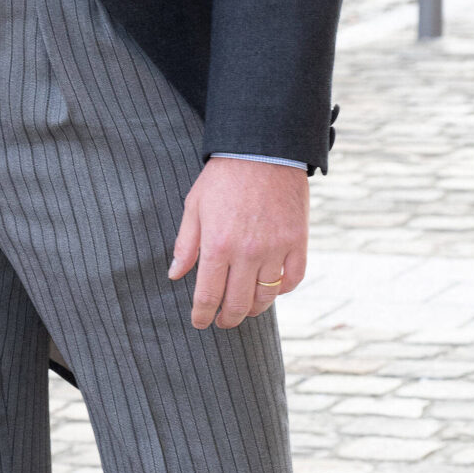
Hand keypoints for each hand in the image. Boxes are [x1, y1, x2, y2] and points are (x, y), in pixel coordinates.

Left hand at [168, 159, 307, 330]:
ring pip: (267, 296)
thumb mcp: (194, 206)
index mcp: (217, 245)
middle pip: (238, 303)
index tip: (200, 322)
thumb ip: (185, 245)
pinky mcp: (298, 241)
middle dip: (228, 319)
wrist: (263, 149)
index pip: (208, 295)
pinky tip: (272, 288)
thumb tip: (175, 275)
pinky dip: (282, 289)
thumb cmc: (223, 177)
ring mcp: (276, 248)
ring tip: (246, 309)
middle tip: (222, 321)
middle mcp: (247, 252)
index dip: (202, 315)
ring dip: (254, 309)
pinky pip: (293, 278)